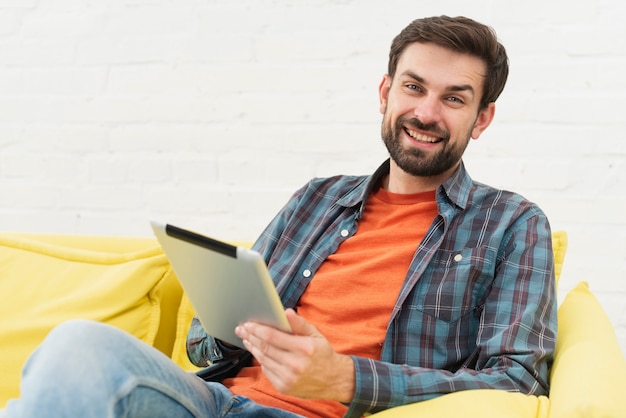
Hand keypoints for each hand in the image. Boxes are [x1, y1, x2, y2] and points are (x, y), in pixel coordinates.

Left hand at [234, 309, 354, 402]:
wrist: (333, 380)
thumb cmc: (322, 353)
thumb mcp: (315, 334)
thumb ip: (300, 324)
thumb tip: (286, 312)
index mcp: (304, 348)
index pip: (273, 336)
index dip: (257, 329)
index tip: (248, 323)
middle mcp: (295, 364)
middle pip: (265, 347)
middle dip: (251, 336)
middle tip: (242, 329)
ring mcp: (288, 378)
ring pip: (263, 359)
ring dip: (252, 347)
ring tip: (247, 338)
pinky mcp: (284, 387)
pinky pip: (267, 370)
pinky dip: (261, 360)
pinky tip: (258, 351)